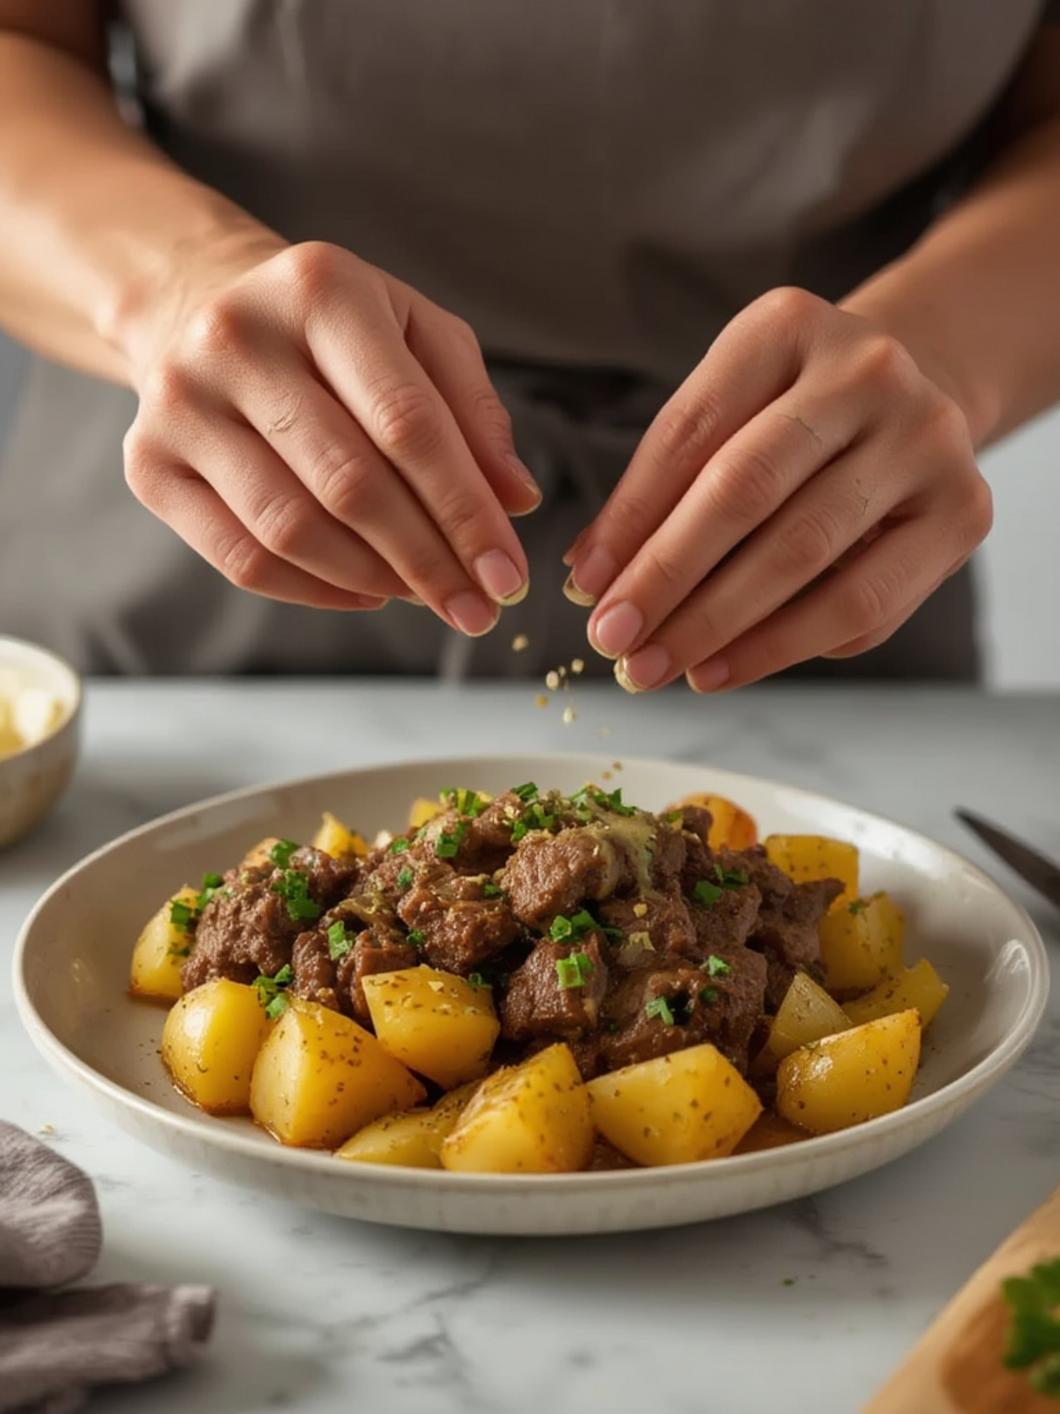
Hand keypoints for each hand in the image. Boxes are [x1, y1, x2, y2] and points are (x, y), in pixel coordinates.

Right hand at [120, 237, 539, 631]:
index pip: (408, 423)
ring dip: (375, 580)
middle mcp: (235, 337)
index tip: (507, 574)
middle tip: (477, 610)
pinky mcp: (148, 463)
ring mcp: (180, 402)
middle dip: (428, 561)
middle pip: (351, 483)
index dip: (466, 511)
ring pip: (292, 529)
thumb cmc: (335, 331)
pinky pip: (241, 557)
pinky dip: (315, 591)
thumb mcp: (418, 335)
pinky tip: (368, 593)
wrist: (203, 308)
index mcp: (319, 288)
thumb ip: (473, 411)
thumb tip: (515, 501)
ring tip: (427, 597)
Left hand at [563, 287, 992, 690]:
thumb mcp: (728, 413)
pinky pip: (862, 605)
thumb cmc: (796, 417)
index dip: (629, 518)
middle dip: (666, 579)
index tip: (586, 584)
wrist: (918, 397)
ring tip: (656, 666)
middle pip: (745, 491)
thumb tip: (592, 577)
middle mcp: (867, 371)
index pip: (689, 433)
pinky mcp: (964, 511)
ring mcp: (926, 439)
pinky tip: (721, 668)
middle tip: (613, 638)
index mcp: (787, 328)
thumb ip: (663, 484)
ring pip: (804, 555)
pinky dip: (781, 647)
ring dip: (716, 626)